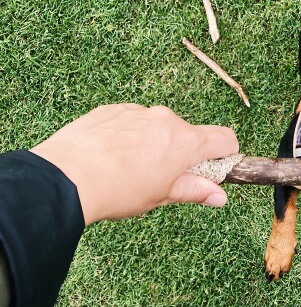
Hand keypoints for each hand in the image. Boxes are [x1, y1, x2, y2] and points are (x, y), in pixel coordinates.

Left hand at [31, 104, 238, 224]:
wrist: (68, 177)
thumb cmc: (119, 190)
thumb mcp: (162, 196)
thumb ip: (195, 191)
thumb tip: (219, 196)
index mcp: (185, 142)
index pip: (225, 138)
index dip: (226, 154)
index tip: (214, 169)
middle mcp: (165, 119)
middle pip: (188, 134)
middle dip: (182, 154)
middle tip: (162, 179)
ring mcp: (137, 111)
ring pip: (156, 127)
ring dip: (153, 144)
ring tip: (130, 171)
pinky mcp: (112, 110)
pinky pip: (130, 121)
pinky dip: (128, 137)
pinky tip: (111, 158)